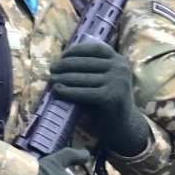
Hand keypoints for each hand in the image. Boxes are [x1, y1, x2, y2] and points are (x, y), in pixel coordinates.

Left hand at [47, 40, 147, 154]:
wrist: (123, 125)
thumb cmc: (107, 100)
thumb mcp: (103, 79)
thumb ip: (90, 69)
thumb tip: (61, 61)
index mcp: (119, 60)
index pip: (95, 49)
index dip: (77, 50)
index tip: (62, 55)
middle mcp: (121, 69)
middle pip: (86, 63)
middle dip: (66, 65)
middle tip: (52, 69)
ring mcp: (117, 83)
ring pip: (83, 78)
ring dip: (63, 78)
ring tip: (51, 79)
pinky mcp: (111, 97)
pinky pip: (83, 93)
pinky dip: (68, 91)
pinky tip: (57, 90)